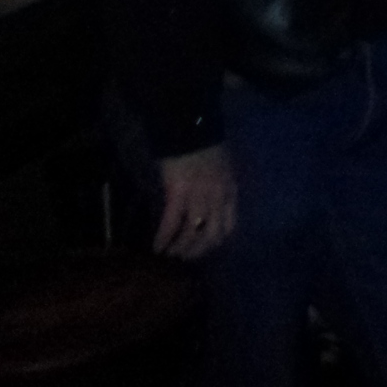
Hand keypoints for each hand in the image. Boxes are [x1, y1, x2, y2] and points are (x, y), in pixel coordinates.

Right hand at [155, 144, 236, 259]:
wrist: (191, 129)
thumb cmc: (205, 147)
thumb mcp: (221, 170)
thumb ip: (218, 189)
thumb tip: (208, 208)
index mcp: (230, 192)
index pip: (229, 226)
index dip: (216, 242)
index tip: (204, 249)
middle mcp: (218, 198)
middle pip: (211, 235)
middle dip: (197, 250)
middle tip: (184, 257)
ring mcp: (199, 196)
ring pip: (191, 233)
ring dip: (179, 247)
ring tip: (169, 254)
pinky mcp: (179, 193)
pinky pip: (171, 223)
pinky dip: (163, 238)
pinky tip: (156, 247)